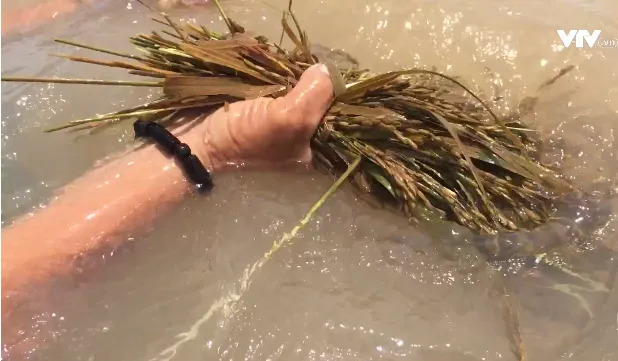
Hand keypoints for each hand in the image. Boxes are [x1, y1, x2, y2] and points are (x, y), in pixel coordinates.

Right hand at [184, 63, 333, 170]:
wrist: (198, 141)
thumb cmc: (245, 139)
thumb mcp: (286, 119)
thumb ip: (313, 96)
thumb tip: (326, 71)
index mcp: (313, 151)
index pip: (340, 124)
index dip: (343, 100)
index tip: (344, 77)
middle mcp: (302, 138)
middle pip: (323, 106)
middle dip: (321, 86)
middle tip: (320, 67)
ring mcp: (283, 123)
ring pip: (304, 94)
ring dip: (302, 78)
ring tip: (304, 63)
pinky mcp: (266, 108)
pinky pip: (284, 88)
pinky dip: (286, 75)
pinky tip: (287, 65)